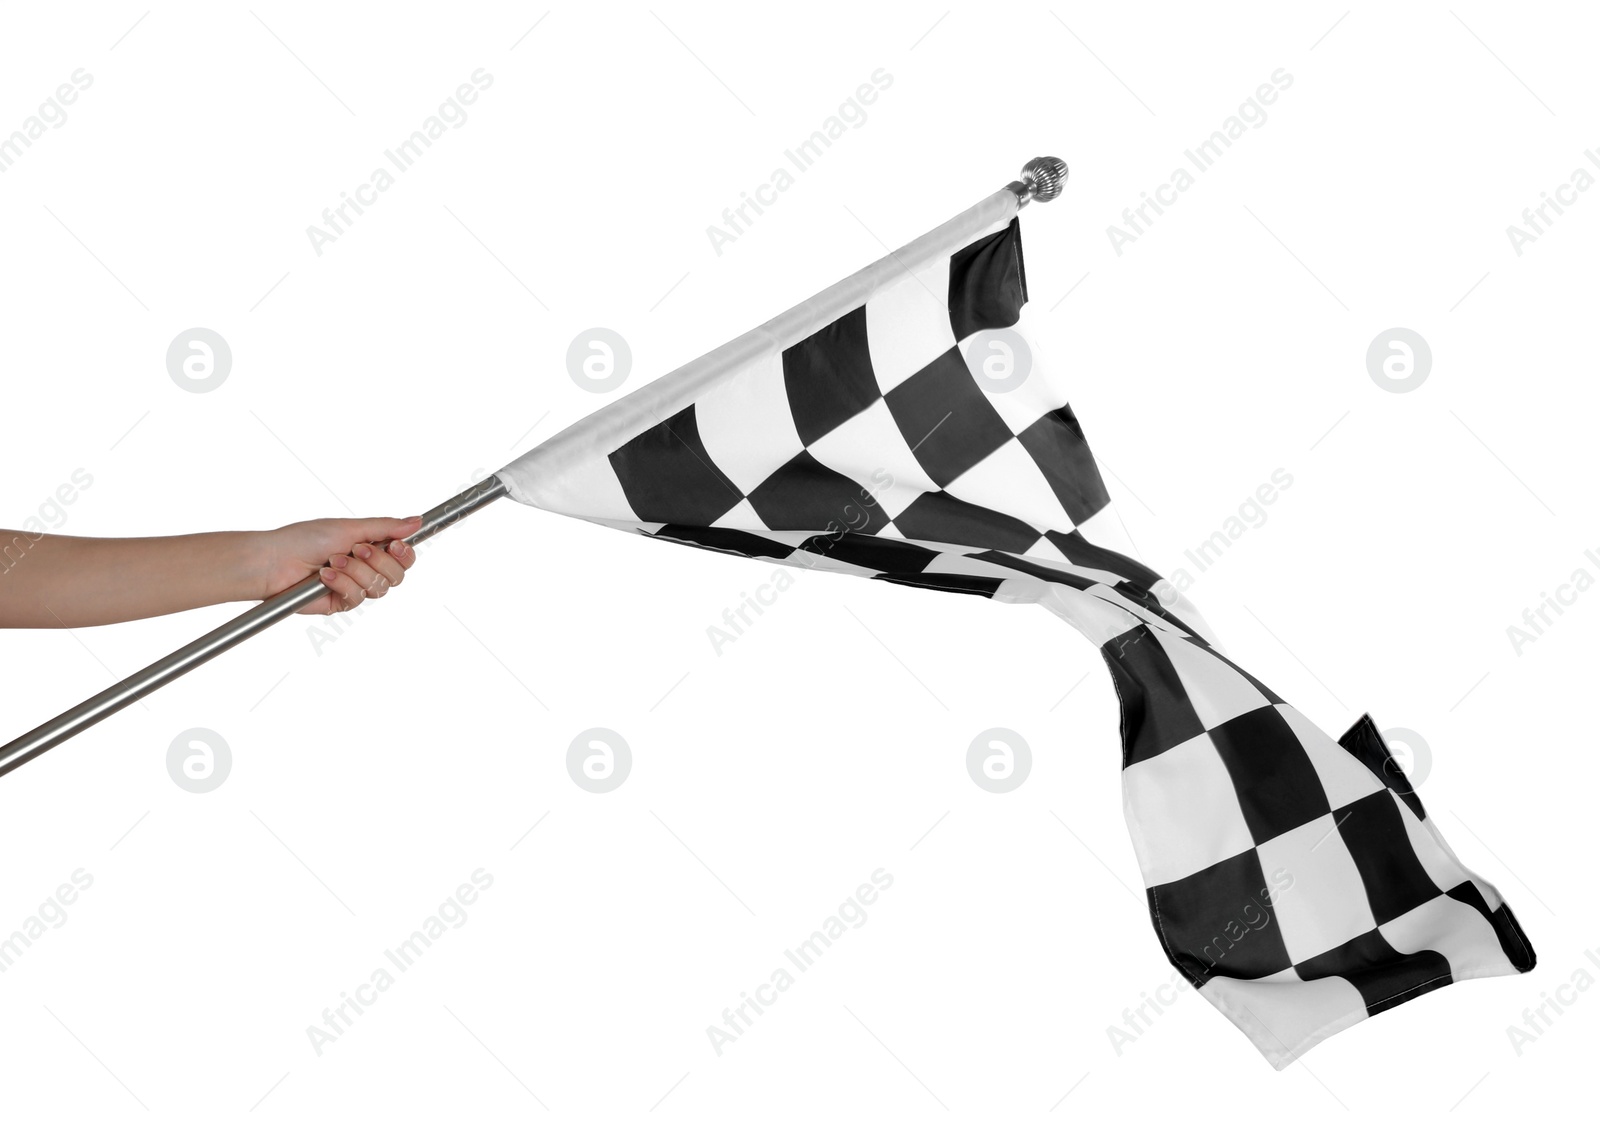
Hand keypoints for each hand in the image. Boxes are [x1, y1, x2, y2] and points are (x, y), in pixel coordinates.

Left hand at [257, 516, 422, 614]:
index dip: (404, 553)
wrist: (275, 561)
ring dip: (356, 571)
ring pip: (379, 587)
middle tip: (356, 550)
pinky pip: (357, 598)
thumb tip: (417, 521)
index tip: (395, 545)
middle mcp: (366, 568)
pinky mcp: (342, 603)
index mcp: (370, 547)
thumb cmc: (303, 539)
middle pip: (398, 575)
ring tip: (333, 561)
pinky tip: (325, 577)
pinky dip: (342, 584)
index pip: (404, 557)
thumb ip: (385, 527)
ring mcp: (355, 587)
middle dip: (377, 561)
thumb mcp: (349, 528)